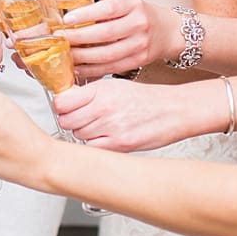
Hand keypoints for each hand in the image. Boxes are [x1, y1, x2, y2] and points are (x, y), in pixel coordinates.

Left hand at [52, 77, 194, 151]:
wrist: (175, 109)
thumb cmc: (147, 98)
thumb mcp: (115, 86)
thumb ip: (89, 94)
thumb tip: (66, 101)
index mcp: (100, 90)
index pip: (62, 102)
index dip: (61, 107)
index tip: (65, 108)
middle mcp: (104, 107)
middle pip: (67, 121)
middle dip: (70, 122)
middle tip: (80, 120)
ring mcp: (112, 127)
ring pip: (79, 136)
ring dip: (84, 134)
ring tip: (98, 128)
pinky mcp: (121, 144)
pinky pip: (94, 149)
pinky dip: (95, 146)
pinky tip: (104, 139)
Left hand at [61, 0, 179, 78]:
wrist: (169, 31)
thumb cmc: (140, 15)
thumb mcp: (125, 4)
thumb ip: (102, 11)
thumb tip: (68, 21)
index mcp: (132, 4)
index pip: (106, 9)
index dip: (85, 15)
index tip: (66, 20)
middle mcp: (138, 23)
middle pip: (104, 34)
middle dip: (78, 38)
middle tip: (60, 39)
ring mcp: (140, 44)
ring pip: (107, 54)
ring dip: (82, 57)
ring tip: (66, 55)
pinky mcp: (139, 60)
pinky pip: (112, 67)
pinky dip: (93, 70)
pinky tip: (79, 68)